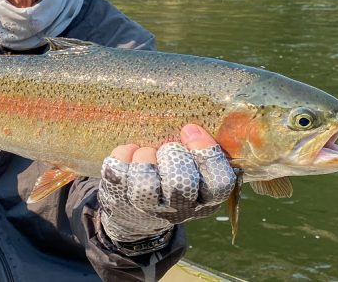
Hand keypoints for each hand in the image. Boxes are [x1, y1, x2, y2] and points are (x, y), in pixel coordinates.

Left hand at [97, 124, 235, 255]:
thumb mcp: (193, 169)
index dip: (206, 153)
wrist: (135, 212)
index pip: (219, 182)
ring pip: (146, 183)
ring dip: (146, 156)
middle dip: (173, 155)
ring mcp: (147, 208)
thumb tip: (194, 124)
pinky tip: (129, 152)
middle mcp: (179, 209)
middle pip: (182, 183)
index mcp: (205, 199)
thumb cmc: (171, 178)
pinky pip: (118, 172)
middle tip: (166, 147)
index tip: (190, 129)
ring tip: (146, 152)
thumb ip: (197, 150)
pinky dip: (123, 154)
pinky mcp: (119, 199)